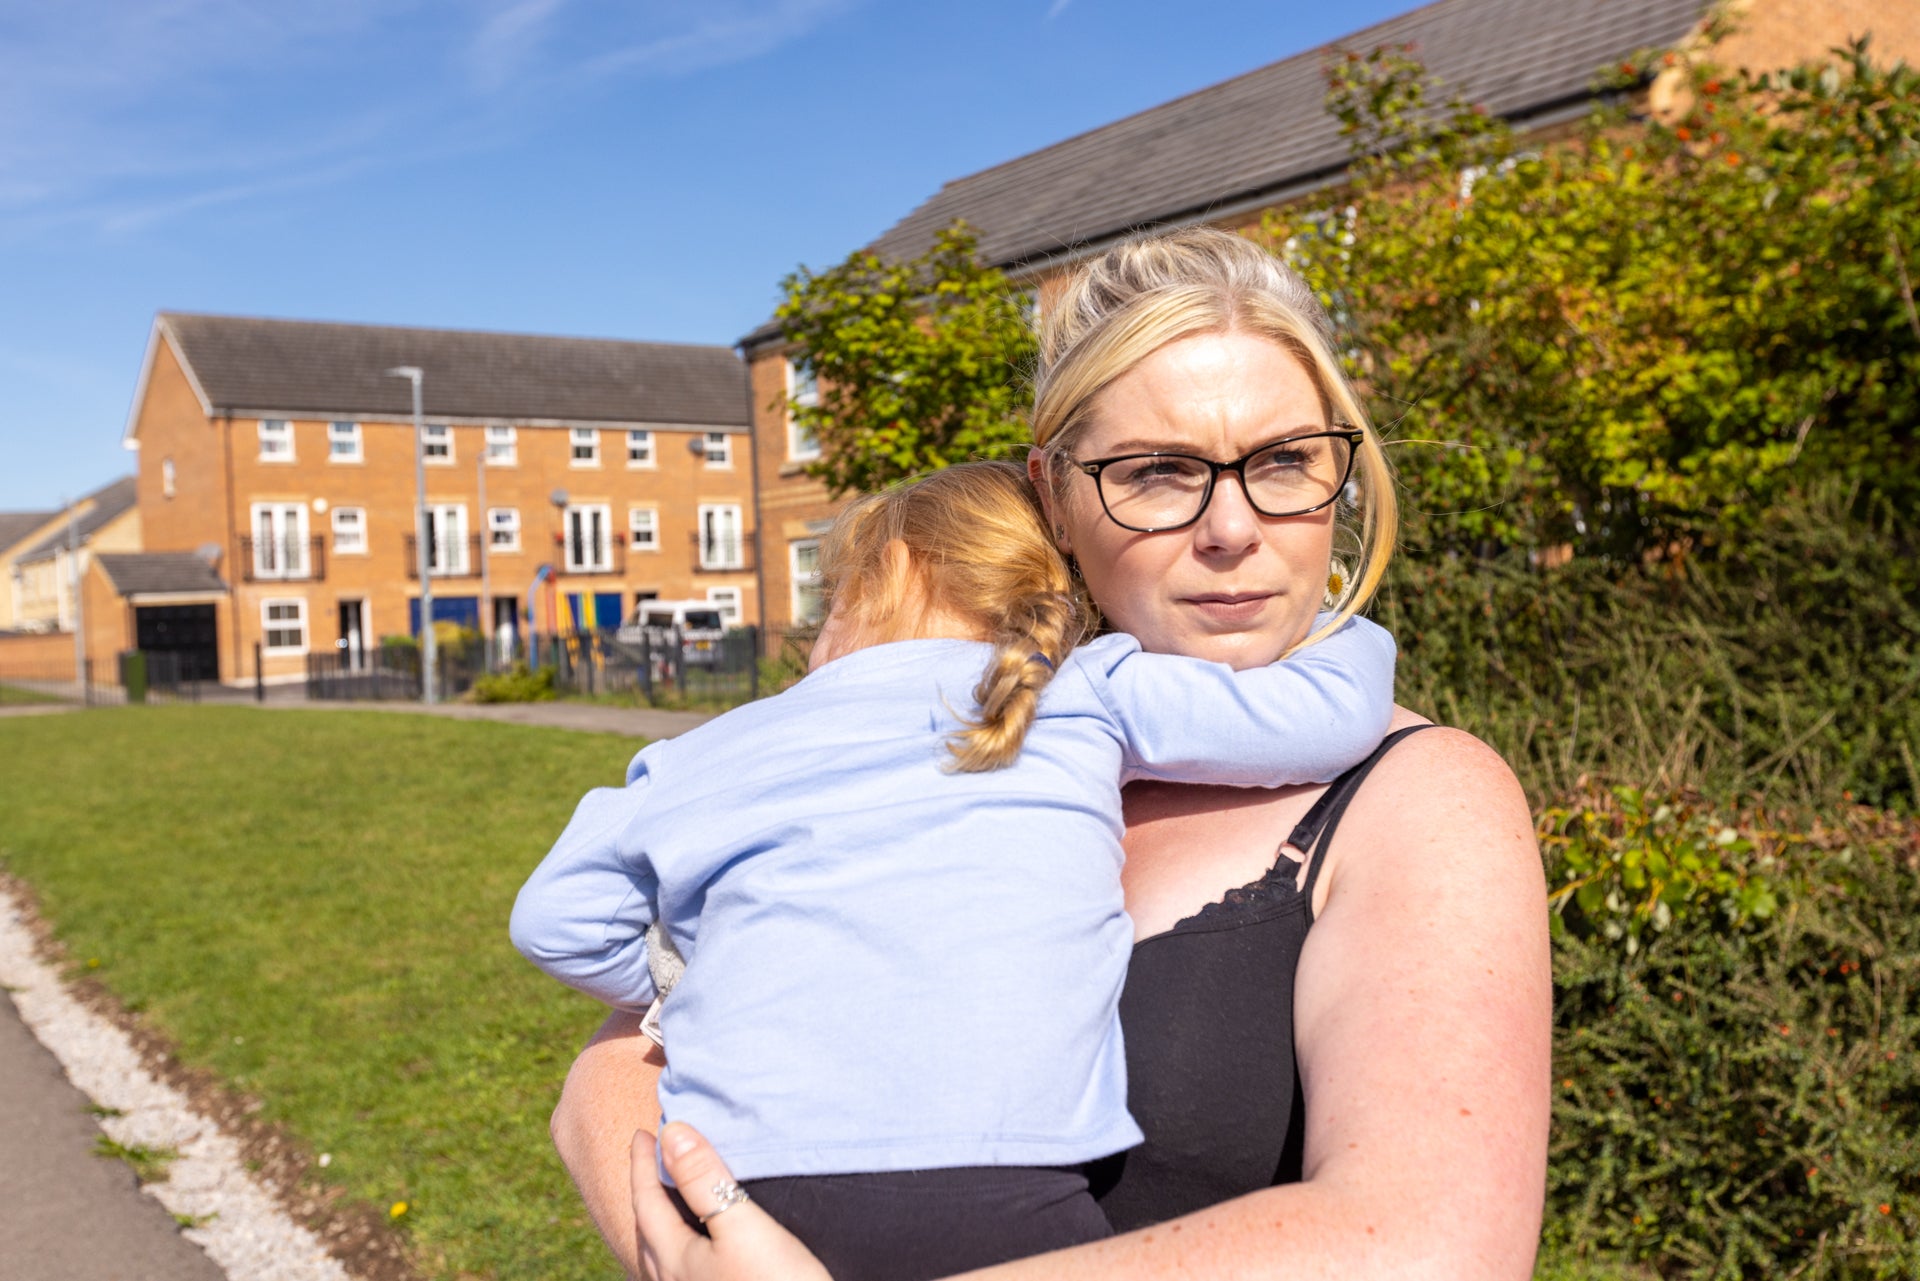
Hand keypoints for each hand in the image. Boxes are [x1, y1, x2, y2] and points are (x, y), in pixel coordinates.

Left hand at [630, 1123, 832, 1280]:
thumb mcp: (743, 1226)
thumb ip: (704, 1180)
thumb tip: (671, 1131)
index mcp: (675, 1259)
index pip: (648, 1200)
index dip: (644, 1163)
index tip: (645, 1131)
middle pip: (646, 1231)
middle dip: (645, 1191)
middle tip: (650, 1158)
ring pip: (658, 1259)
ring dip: (656, 1225)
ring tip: (665, 1205)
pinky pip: (675, 1277)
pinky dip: (674, 1255)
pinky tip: (693, 1261)